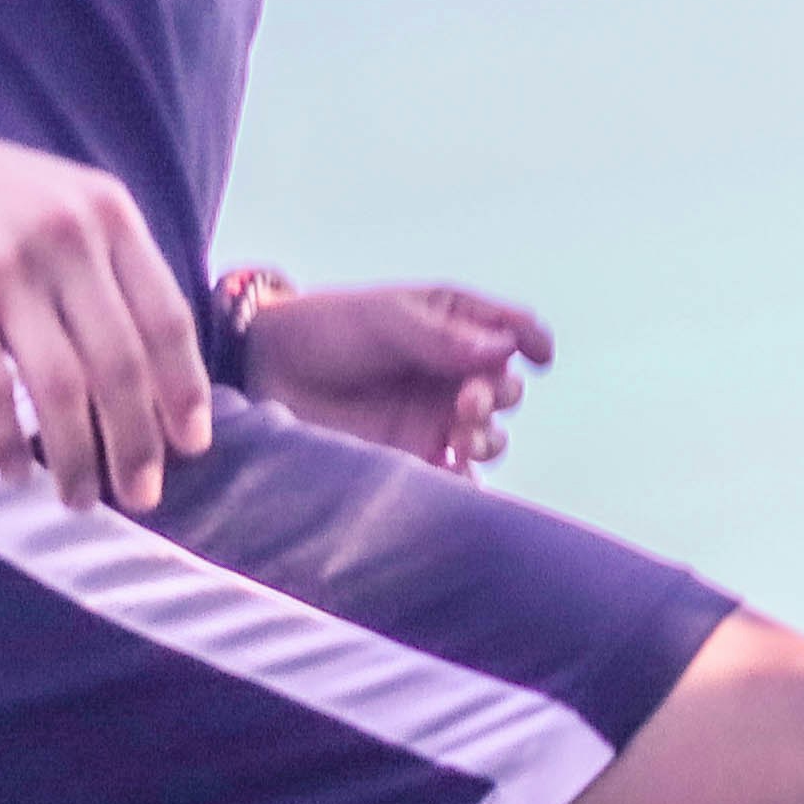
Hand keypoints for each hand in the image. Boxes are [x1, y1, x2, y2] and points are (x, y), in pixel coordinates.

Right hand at [0, 100, 211, 510]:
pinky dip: (5, 441)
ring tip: (77, 500)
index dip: (184, 391)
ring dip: (76, 456)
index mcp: (107, 216)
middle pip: (122, 364)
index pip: (166, 319)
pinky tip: (11, 471)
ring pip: (63, 386)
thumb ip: (101, 265)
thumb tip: (144, 369)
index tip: (190, 446)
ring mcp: (8, 266)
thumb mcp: (57, 204)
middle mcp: (68, 237)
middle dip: (138, 443)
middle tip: (141, 496)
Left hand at [237, 282, 551, 471]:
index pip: (510, 331)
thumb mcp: (386, 319)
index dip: (531, 340)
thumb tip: (504, 349)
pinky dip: (466, 484)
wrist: (266, 371)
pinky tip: (458, 477)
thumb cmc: (325, 330)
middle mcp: (450, 375)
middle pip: (503, 389)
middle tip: (469, 401)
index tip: (538, 354)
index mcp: (453, 326)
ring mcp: (432, 420)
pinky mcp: (411, 460)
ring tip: (463, 434)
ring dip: (488, 437)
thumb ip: (442, 337)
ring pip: (487, 436)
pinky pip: (456, 480)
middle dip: (500, 394)